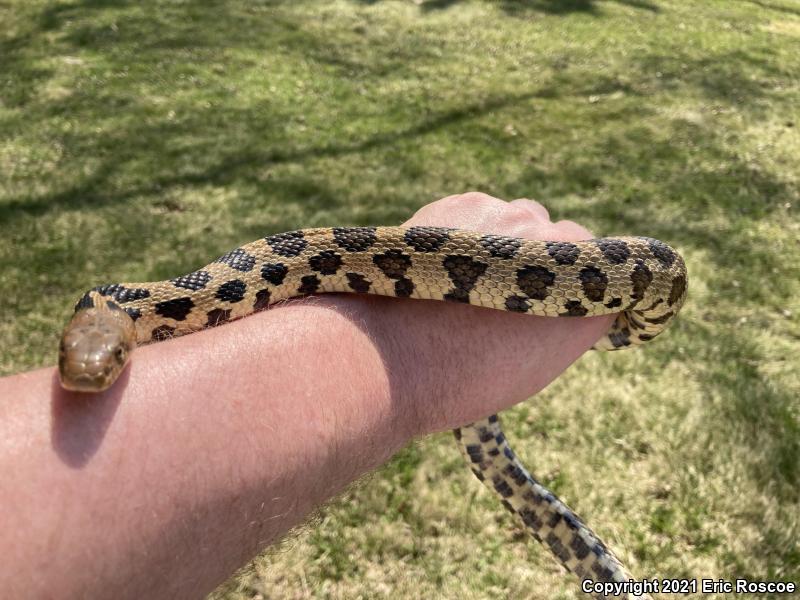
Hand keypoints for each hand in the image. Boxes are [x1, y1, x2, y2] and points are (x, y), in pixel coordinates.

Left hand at [375, 192, 613, 433]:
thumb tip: (567, 296)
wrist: (388, 358)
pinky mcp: (464, 202)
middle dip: (543, 257)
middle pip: (564, 236)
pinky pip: (479, 211)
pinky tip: (441, 265)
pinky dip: (467, 231)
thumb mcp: (535, 365)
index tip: (555, 301)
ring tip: (466, 280)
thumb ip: (566, 320)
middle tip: (504, 294)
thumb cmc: (462, 378)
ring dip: (505, 238)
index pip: (605, 269)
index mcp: (588, 292)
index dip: (576, 286)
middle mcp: (560, 244)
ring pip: (520, 218)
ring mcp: (511, 217)